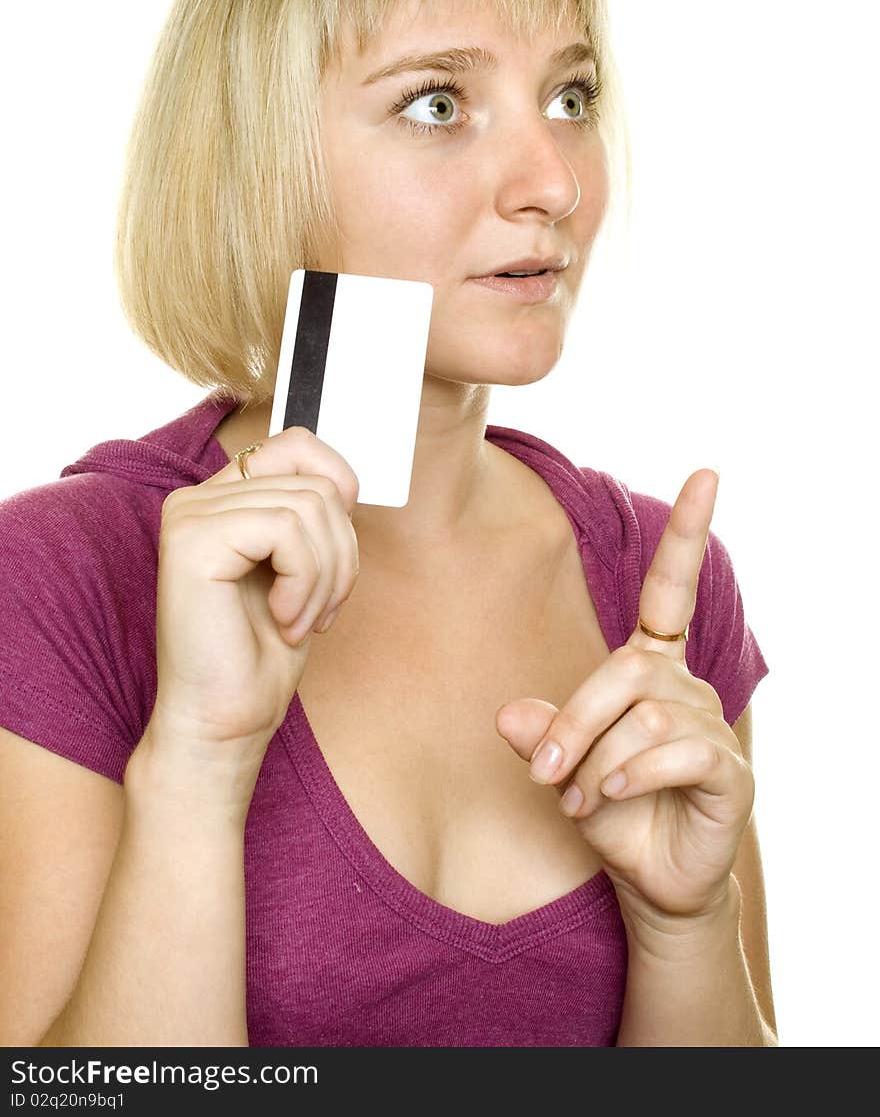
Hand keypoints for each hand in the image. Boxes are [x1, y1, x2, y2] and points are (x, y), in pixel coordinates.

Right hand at [150, 426, 360, 760]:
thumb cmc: (261, 654)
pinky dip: (305, 582)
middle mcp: (197, 498)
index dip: (339, 487)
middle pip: (316, 484)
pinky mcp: (192, 540)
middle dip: (341, 554)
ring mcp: (190, 515)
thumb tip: (346, 479)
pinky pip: (286, 530)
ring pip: (310, 507)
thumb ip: (313, 515)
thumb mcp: (304, 568)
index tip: (335, 556)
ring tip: (300, 619)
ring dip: (327, 576)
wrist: (225, 721)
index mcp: (220, 499)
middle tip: (320, 610)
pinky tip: (283, 620)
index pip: (299, 444)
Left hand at [495, 469, 753, 929]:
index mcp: (649, 667)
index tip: (707, 474)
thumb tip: (507, 716)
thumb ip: (541, 736)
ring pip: (644, 718)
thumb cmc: (608, 811)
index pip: (671, 590)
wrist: (650, 880)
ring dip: (598, 761)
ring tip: (581, 798)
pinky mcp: (729, 769)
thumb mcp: (561, 770)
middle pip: (626, 671)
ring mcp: (712, 725)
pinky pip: (678, 750)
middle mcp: (684, 685)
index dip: (688, 533)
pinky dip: (630, 775)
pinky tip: (611, 798)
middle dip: (576, 720)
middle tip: (546, 770)